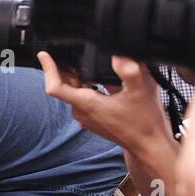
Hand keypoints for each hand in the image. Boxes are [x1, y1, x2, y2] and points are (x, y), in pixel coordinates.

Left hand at [37, 53, 173, 160]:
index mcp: (87, 104)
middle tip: (66, 50)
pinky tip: (95, 76)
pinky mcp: (93, 118)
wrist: (150, 145)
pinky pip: (82, 98)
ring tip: (81, 58)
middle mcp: (82, 112)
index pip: (55, 87)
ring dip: (75, 76)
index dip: (48, 69)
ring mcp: (86, 117)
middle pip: (63, 86)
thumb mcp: (141, 90)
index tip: (44, 55)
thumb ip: (129, 70)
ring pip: (73, 91)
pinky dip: (84, 84)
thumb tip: (117, 55)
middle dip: (62, 67)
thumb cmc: (145, 123)